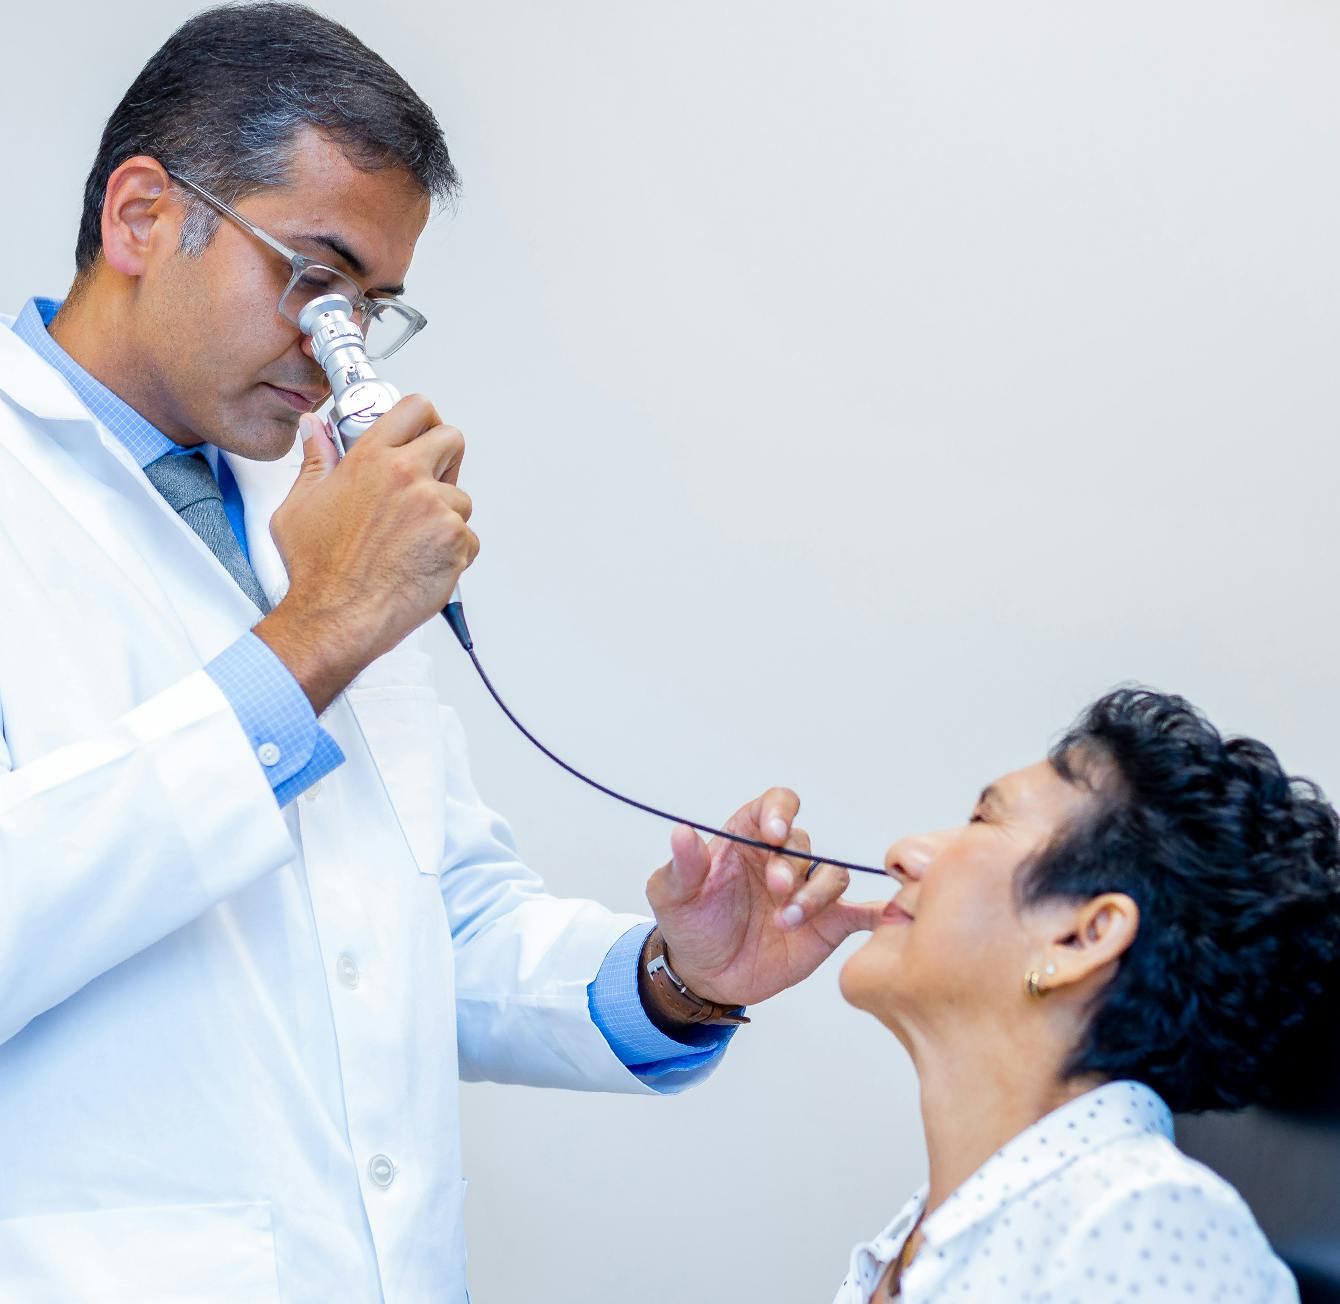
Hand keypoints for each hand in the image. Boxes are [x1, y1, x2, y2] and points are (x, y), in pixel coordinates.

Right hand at [255, 399, 478, 711]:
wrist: (336, 617)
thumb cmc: (317, 570)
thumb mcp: (299, 505)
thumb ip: (315, 461)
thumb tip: (313, 431)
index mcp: (371, 459)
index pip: (415, 408)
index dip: (422, 419)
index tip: (420, 432)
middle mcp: (407, 475)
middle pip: (452, 439)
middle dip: (445, 459)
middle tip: (428, 482)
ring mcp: (436, 507)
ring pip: (461, 497)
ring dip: (445, 516)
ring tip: (411, 541)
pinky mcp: (456, 540)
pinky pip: (468, 537)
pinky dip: (452, 552)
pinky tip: (421, 563)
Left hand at [644, 789, 883, 1008]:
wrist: (706, 975)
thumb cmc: (690, 925)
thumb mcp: (672, 895)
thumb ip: (682, 865)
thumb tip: (681, 831)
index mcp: (747, 838)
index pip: (774, 805)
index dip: (780, 812)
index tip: (774, 833)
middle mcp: (782, 858)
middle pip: (804, 844)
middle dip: (792, 866)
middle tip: (777, 891)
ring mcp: (807, 890)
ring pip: (832, 874)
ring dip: (816, 894)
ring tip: (788, 921)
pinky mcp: (827, 924)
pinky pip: (858, 911)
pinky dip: (876, 910)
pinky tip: (884, 916)